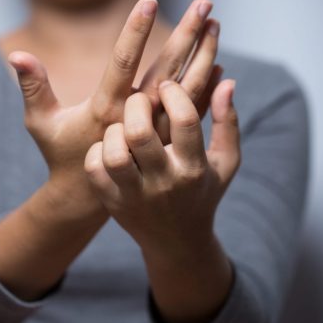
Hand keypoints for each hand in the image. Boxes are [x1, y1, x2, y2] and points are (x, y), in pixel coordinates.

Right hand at [8, 0, 220, 220]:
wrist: (87, 196)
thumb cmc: (61, 155)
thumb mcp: (41, 124)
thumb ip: (33, 88)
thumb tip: (16, 53)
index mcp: (105, 109)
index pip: (123, 63)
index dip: (135, 31)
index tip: (148, 0)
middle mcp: (135, 118)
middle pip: (165, 70)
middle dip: (185, 35)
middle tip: (204, 4)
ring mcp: (154, 130)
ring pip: (185, 89)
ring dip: (202, 55)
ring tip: (216, 25)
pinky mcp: (163, 140)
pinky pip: (191, 111)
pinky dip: (206, 88)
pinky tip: (218, 66)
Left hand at [84, 79, 239, 255]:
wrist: (177, 242)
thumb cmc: (203, 192)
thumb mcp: (225, 162)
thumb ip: (228, 122)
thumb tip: (227, 81)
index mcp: (194, 169)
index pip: (185, 121)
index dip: (174, 93)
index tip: (167, 85)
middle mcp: (164, 183)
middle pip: (139, 134)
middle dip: (136, 105)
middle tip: (139, 100)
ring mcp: (135, 196)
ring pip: (113, 154)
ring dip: (114, 131)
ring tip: (123, 127)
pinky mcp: (113, 202)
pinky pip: (94, 169)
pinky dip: (97, 151)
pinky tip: (111, 147)